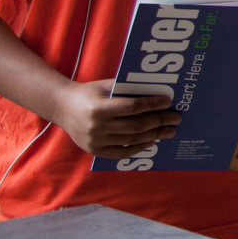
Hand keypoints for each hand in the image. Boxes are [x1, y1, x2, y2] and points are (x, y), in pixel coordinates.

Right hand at [53, 79, 180, 157]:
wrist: (62, 107)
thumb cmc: (89, 93)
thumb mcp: (106, 86)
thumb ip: (128, 91)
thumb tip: (157, 94)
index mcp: (98, 109)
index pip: (132, 107)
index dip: (152, 104)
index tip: (168, 102)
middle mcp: (96, 127)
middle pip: (135, 126)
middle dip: (159, 121)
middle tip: (176, 118)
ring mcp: (95, 141)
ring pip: (131, 140)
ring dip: (153, 135)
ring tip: (169, 131)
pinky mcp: (95, 150)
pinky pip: (121, 152)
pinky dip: (138, 148)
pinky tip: (151, 141)